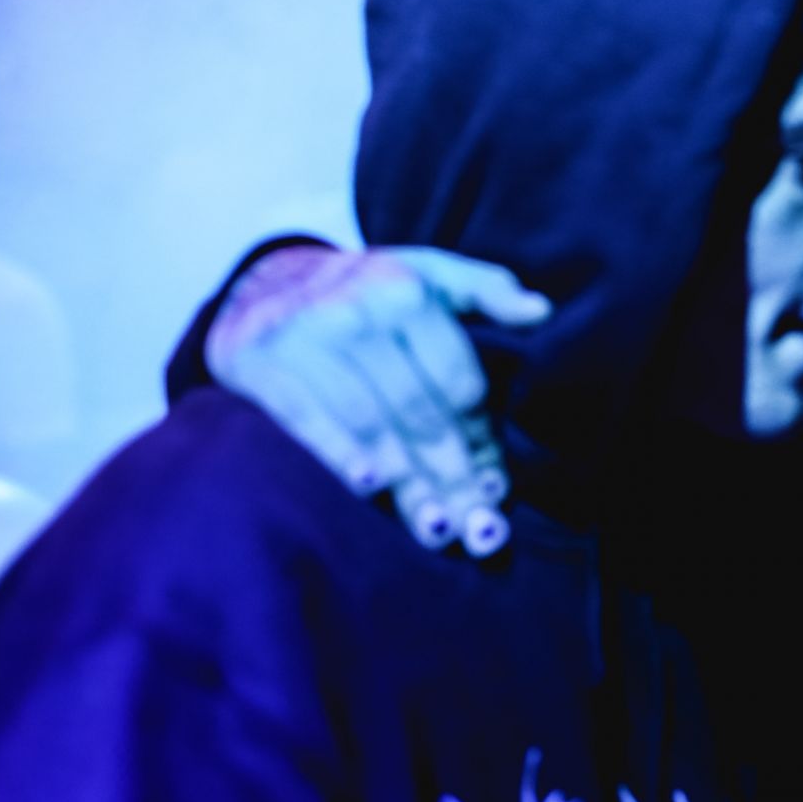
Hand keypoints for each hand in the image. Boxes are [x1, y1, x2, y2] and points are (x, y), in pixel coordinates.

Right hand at [207, 245, 551, 555]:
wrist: (265, 280)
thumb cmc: (368, 287)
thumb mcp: (429, 271)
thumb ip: (486, 289)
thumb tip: (541, 311)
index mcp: (408, 293)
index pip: (456, 381)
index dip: (480, 437)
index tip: (496, 487)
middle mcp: (359, 314)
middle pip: (418, 410)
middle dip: (452, 474)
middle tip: (480, 530)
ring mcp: (307, 339)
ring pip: (369, 422)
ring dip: (406, 480)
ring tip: (439, 527)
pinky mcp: (261, 363)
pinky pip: (306, 417)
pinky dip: (339, 453)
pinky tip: (372, 487)